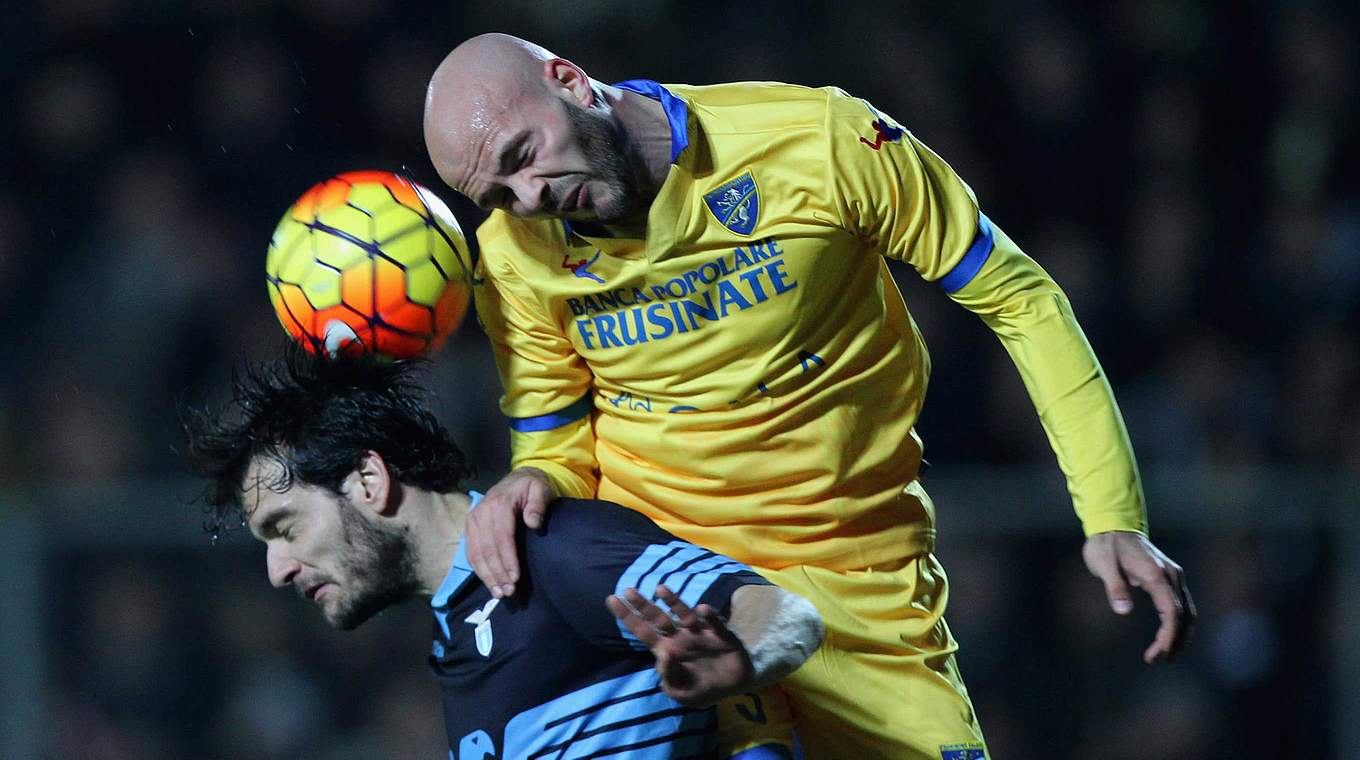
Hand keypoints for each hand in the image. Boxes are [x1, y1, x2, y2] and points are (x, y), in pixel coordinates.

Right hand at [466, 468, 553, 597]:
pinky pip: (471, 552)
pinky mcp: (470, 528)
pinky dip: (479, 569)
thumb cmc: (532, 487)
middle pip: (487, 549)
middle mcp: (481, 513)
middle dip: (497, 573)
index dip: (508, 559)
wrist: (516, 479)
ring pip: (476, 553)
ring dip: (487, 576)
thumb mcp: (541, 489)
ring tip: (499, 593)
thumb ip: (539, 504)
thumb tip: (533, 522)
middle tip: (509, 592)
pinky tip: (489, 583)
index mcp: (499, 504)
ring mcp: (473, 520)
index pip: (502, 537)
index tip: (516, 578)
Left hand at [606, 585, 753, 707]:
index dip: (627, 616)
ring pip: (684, 613)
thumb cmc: (702, 689)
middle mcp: (679, 637)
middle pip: (657, 618)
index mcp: (666, 650)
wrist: (735, 686)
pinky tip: (702, 611)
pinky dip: (708, 615)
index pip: (642, 631)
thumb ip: (670, 677)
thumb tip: (664, 655)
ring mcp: (699, 633)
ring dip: (673, 601)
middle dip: (643, 605)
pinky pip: (713, 622)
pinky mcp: (720, 633)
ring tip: (660, 590)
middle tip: (628, 590)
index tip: (612, 599)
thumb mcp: (683, 693)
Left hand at [1083, 531, 1195, 663]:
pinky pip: (1181, 605)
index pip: (1173, 612)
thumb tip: (1124, 610)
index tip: (1158, 654)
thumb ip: (1114, 587)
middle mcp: (1171, 576)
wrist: (1113, 524)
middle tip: (1156, 659)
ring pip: (1187, 612)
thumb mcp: (1103, 564)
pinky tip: (1166, 637)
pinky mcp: (1169, 577)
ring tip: (1162, 655)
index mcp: (1157, 575)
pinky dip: (1177, 624)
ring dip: (1179, 635)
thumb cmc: (1106, 545)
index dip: (1169, 636)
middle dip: (1175, 641)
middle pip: (1185, 615)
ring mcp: (1173, 575)